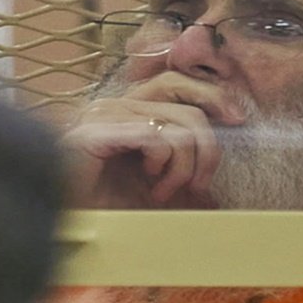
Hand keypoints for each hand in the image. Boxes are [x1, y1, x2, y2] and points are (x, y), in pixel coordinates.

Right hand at [63, 72, 244, 207]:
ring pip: (179, 126)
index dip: (213, 95)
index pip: (180, 82)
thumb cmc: (105, 205)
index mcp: (132, 107)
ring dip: (183, 168)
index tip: (238, 119)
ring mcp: (107, 113)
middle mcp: (120, 102)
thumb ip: (183, 181)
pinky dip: (164, 167)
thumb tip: (218, 195)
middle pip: (187, 100)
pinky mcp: (98, 131)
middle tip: (202, 182)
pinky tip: (149, 184)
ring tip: (162, 192)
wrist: (65, 220)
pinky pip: (157, 138)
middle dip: (208, 145)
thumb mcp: (156, 190)